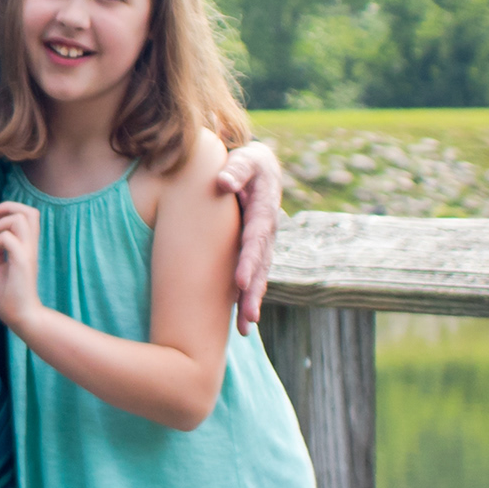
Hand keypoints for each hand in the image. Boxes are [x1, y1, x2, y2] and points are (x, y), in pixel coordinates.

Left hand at [0, 199, 41, 334]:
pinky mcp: (22, 262)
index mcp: (27, 246)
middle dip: (8, 206)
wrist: (19, 315)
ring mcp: (27, 253)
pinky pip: (8, 239)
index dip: (10, 208)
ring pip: (20, 219)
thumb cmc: (9, 293)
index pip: (29, 214)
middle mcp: (31, 246)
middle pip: (30, 211)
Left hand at [215, 141, 286, 333]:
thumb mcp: (245, 160)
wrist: (261, 169)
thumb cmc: (248, 164)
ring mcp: (263, 245)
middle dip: (253, 291)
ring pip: (259, 277)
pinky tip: (243, 323)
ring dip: (252, 301)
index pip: (255, 239)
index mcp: (263, 212)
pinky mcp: (255, 253)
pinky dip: (248, 299)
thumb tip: (222, 182)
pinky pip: (253, 278)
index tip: (239, 282)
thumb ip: (236, 169)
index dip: (248, 261)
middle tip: (246, 315)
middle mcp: (266, 233)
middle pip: (260, 266)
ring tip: (245, 327)